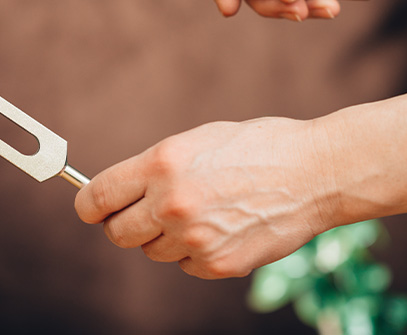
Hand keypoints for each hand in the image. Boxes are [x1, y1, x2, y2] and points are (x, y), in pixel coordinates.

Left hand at [74, 118, 336, 278]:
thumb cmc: (258, 147)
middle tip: (145, 214)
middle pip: (118, 233)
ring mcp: (195, 238)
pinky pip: (186, 266)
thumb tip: (123, 191)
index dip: (90, 206)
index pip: (98, 198)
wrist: (315, 172)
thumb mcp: (198, 141)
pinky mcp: (218, 264)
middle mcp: (172, 203)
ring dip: (167, 237)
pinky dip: (196, 252)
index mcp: (162, 164)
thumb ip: (156, 168)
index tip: (93, 208)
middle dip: (125, 224)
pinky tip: (223, 227)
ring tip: (203, 212)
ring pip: (154, 252)